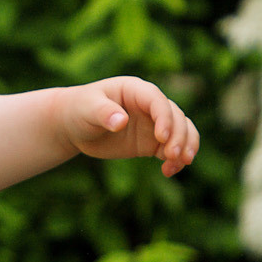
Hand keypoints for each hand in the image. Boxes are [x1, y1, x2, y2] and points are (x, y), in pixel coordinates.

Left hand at [57, 76, 198, 174]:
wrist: (75, 125)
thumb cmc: (80, 109)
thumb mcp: (87, 108)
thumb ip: (104, 113)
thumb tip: (121, 121)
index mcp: (135, 90)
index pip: (157, 100)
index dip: (164, 118)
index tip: (162, 138)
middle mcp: (149, 105)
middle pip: (176, 116)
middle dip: (179, 136)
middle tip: (172, 156)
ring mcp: (153, 123)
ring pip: (182, 131)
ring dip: (186, 146)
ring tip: (179, 164)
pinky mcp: (152, 142)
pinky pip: (172, 149)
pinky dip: (177, 160)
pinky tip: (168, 171)